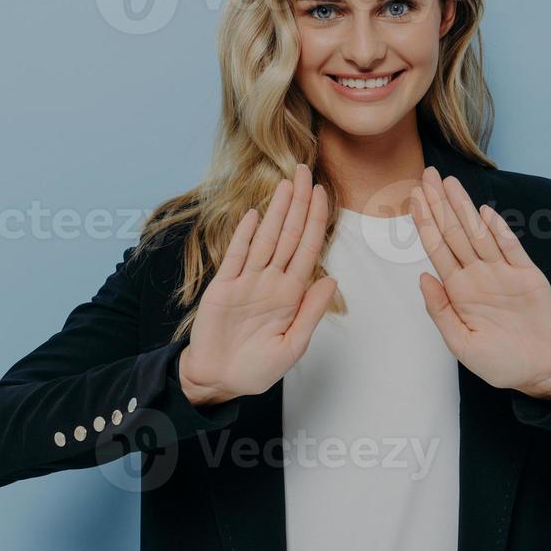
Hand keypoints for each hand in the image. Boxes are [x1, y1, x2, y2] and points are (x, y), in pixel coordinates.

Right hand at [178, 164, 338, 406]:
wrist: (218, 380)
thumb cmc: (256, 368)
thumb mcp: (292, 346)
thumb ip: (310, 312)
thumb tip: (332, 279)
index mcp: (291, 295)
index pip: (307, 249)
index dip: (315, 220)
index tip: (322, 193)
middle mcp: (270, 282)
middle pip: (288, 235)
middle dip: (298, 204)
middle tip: (304, 171)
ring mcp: (246, 282)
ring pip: (264, 239)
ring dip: (275, 212)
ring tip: (285, 184)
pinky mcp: (222, 287)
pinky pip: (235, 256)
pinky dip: (243, 235)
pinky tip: (253, 214)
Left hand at [410, 166, 550, 398]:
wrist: (542, 371)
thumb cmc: (500, 362)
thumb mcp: (461, 344)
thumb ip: (440, 311)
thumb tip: (423, 278)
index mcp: (459, 290)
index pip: (437, 248)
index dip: (425, 222)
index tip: (414, 196)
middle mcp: (478, 276)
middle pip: (454, 233)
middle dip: (439, 204)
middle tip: (426, 175)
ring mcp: (503, 274)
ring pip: (479, 234)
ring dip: (464, 208)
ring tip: (449, 183)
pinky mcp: (529, 277)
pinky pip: (512, 250)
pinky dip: (500, 231)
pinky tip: (485, 213)